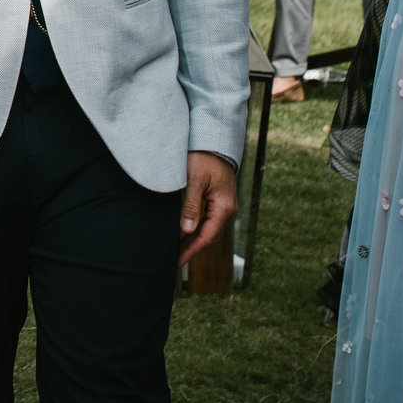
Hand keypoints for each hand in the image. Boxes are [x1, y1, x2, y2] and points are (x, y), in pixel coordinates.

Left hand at [179, 150, 237, 264]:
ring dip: (195, 241)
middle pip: (210, 237)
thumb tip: (187, 230)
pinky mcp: (220, 201)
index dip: (191, 250)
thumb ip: (191, 206)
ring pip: (210, 230)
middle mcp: (228, 209)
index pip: (207, 237)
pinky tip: (187, 234)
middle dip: (192, 249)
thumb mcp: (194, 180)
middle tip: (174, 260)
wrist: (214, 141)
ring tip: (178, 251)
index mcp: (224, 207)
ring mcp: (225, 205)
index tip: (177, 261)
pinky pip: (210, 221)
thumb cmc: (203, 157)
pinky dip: (199, 231)